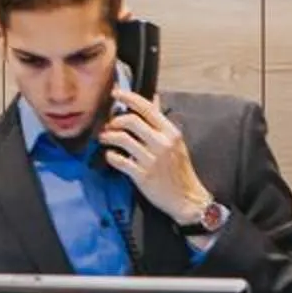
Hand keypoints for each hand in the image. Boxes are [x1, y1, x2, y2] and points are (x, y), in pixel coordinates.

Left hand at [100, 88, 214, 229]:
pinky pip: (118, 160)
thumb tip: (153, 98)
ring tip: (104, 138)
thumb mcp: (174, 141)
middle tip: (108, 125)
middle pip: (130, 120)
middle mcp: (162, 144)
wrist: (187, 199)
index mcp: (170, 132)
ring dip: (107, 136)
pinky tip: (110, 155)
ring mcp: (152, 160)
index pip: (147, 108)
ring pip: (121, 139)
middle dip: (114, 120)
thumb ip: (160, 120)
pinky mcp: (142, 176)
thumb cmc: (178, 169)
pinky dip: (110, 155)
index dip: (128, 97)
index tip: (115, 93)